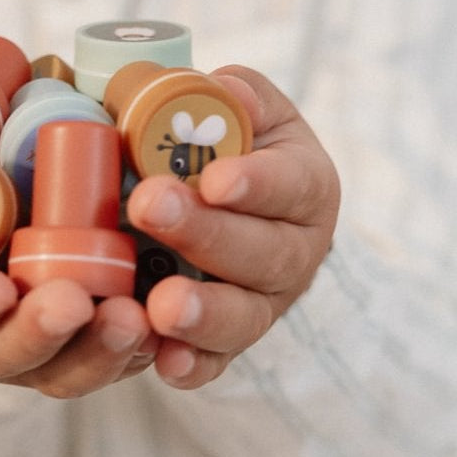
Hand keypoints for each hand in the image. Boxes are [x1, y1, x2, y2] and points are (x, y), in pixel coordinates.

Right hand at [0, 158, 158, 398]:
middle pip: (12, 358)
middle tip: (75, 303)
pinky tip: (167, 326)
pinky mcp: (92, 345)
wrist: (1, 188)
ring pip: (70, 370)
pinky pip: (118, 360)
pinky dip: (143, 349)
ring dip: (102, 351)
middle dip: (44, 335)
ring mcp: (41, 351)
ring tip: (133, 317)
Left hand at [124, 66, 340, 389]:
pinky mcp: (228, 343)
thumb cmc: (228, 148)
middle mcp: (296, 251)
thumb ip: (234, 96)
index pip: (290, 184)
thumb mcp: (241, 110)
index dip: (256, 184)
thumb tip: (224, 89)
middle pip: (264, 254)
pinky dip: (192, 366)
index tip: (215, 179)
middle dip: (208, 234)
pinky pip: (216, 363)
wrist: (224, 208)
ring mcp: (264, 304)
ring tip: (162, 306)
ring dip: (204, 312)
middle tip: (150, 207)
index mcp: (305, 185)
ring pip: (245, 317)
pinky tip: (166, 364)